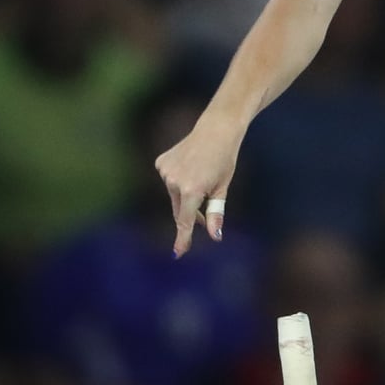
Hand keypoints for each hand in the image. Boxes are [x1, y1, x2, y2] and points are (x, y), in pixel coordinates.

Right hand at [154, 117, 241, 256]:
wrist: (216, 131)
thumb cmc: (224, 160)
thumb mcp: (222, 188)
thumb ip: (215, 214)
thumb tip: (215, 237)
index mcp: (192, 191)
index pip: (185, 221)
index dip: (183, 238)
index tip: (178, 253)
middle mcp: (174, 182)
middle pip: (180, 210)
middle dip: (191, 217)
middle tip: (205, 220)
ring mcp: (165, 172)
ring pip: (174, 196)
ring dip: (186, 197)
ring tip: (202, 180)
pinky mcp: (160, 163)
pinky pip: (169, 181)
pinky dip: (178, 182)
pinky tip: (191, 168)